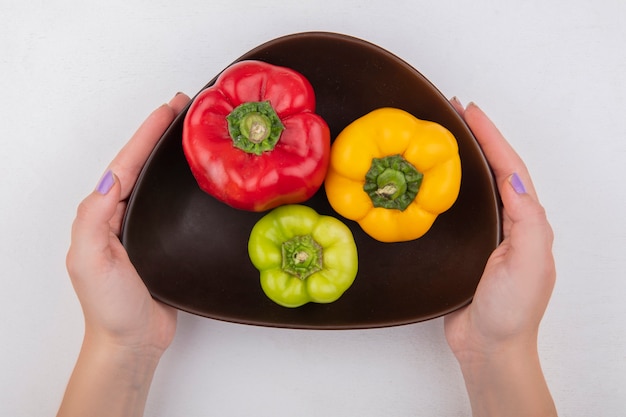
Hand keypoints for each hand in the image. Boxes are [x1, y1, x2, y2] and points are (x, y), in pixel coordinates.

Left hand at [59, 93, 189, 416]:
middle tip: (187, 109)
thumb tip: (112, 179)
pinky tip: (201, 177)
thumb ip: (94, 219)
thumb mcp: (90, 260)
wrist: (133, 341)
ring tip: (196, 133)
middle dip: (161, 134)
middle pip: (142, 164)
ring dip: (174, 154)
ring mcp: (143, 226)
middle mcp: (121, 214)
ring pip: (158, 180)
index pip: (127, 164)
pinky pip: (173, 202)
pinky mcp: (164, 240)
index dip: (148, 133)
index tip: (171, 108)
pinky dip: (185, 183)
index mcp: (103, 213)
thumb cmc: (111, 306)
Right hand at [444, 100, 556, 415]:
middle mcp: (509, 222)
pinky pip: (456, 210)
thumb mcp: (529, 263)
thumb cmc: (511, 309)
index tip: (470, 112)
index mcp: (528, 221)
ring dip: (460, 159)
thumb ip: (527, 221)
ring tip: (440, 138)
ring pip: (474, 187)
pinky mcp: (464, 247)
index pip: (509, 168)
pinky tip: (428, 183)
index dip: (491, 138)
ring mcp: (486, 234)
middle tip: (452, 114)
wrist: (489, 346)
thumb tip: (514, 179)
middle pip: (493, 170)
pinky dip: (445, 189)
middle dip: (477, 139)